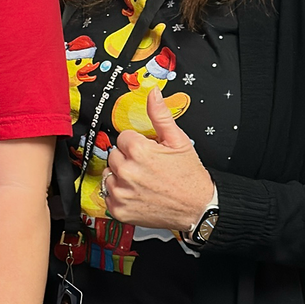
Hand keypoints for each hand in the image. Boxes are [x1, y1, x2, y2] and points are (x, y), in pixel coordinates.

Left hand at [101, 86, 215, 232]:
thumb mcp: (178, 140)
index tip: (148, 153)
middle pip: (114, 155)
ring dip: (121, 177)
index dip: (137, 144)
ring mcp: (121, 192)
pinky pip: (108, 195)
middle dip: (128, 159)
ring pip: (109, 175)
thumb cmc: (189, 176)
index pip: (123, 138)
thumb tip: (153, 94)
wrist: (197, 207)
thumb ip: (160, 115)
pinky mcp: (119, 209)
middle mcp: (126, 171)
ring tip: (142, 181)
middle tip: (147, 168)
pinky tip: (137, 194)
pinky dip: (119, 195)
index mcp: (138, 151)